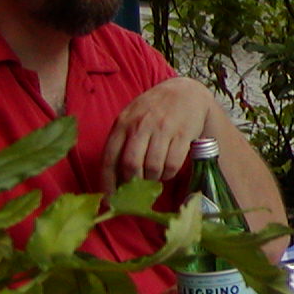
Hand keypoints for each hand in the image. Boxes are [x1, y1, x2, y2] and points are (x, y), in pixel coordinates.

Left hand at [100, 78, 216, 194]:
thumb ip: (122, 142)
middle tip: (138, 188)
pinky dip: (168, 174)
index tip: (110, 201)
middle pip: (131, 166)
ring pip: (153, 167)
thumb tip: (113, 177)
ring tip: (155, 177)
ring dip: (153, 179)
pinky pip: (172, 164)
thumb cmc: (154, 110)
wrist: (185, 92)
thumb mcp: (132, 118)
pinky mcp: (182, 134)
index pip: (109, 159)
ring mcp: (162, 129)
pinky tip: (167, 170)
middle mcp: (140, 125)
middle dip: (133, 183)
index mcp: (122, 123)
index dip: (107, 184)